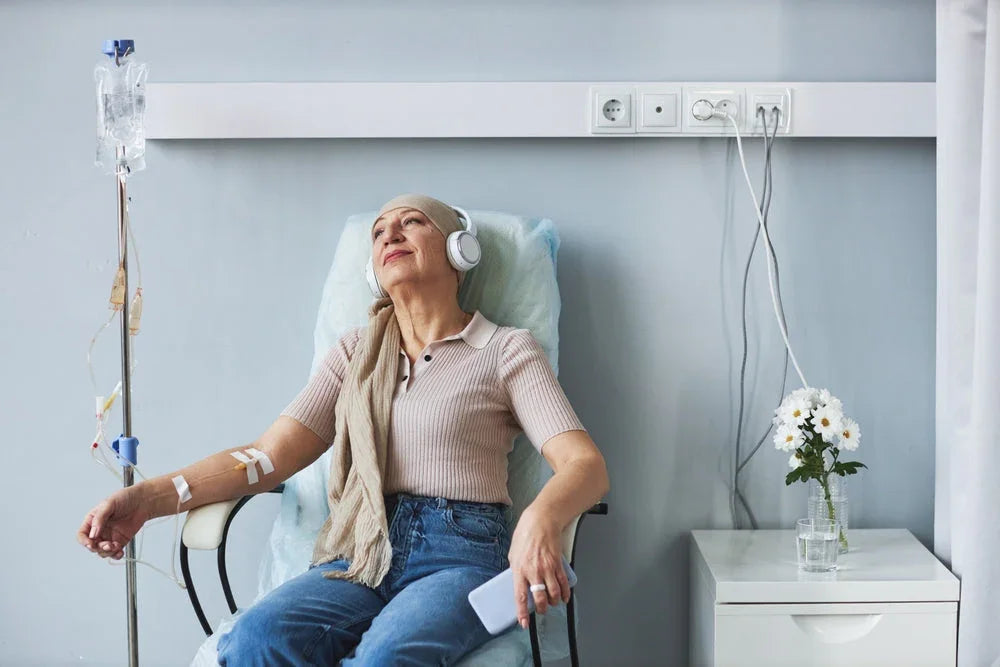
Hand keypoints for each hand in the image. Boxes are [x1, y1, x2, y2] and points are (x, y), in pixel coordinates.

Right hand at [77, 485, 148, 560]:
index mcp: (92, 520)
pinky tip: (120, 552)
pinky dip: (116, 555)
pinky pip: (115, 552)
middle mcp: (99, 530)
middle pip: (92, 546)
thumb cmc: (125, 498)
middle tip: (108, 545)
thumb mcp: (109, 504)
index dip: (84, 541)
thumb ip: (99, 518)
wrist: (143, 501)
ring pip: (102, 551)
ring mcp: (110, 536)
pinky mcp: (120, 541)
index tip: (91, 544)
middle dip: (98, 548)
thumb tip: (93, 534)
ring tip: (116, 546)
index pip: (82, 535)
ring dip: (107, 552)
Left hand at [507, 506, 570, 629]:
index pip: (520, 596)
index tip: (524, 623)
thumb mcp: (513, 552)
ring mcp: (547, 568)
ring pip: (553, 593)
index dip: (522, 612)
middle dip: (542, 608)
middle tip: (542, 609)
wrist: (542, 521)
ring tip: (552, 603)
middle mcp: (534, 571)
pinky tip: (564, 597)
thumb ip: (515, 568)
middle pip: (540, 598)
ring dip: (554, 602)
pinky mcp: (558, 564)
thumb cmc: (526, 533)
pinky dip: (565, 593)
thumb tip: (518, 580)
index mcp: (519, 569)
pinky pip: (563, 583)